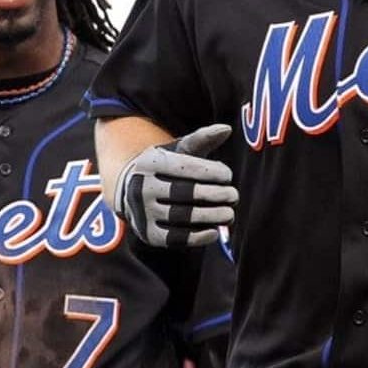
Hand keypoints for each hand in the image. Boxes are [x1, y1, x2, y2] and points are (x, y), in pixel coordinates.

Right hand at [114, 124, 236, 247]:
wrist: (132, 194)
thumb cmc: (166, 169)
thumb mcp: (178, 150)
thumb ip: (201, 140)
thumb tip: (227, 129)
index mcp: (149, 163)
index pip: (184, 167)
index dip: (210, 171)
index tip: (228, 176)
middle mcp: (141, 188)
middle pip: (185, 193)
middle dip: (215, 195)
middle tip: (234, 195)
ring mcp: (143, 213)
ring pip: (183, 216)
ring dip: (211, 216)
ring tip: (229, 213)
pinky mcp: (148, 235)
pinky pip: (176, 238)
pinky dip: (198, 237)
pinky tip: (215, 231)